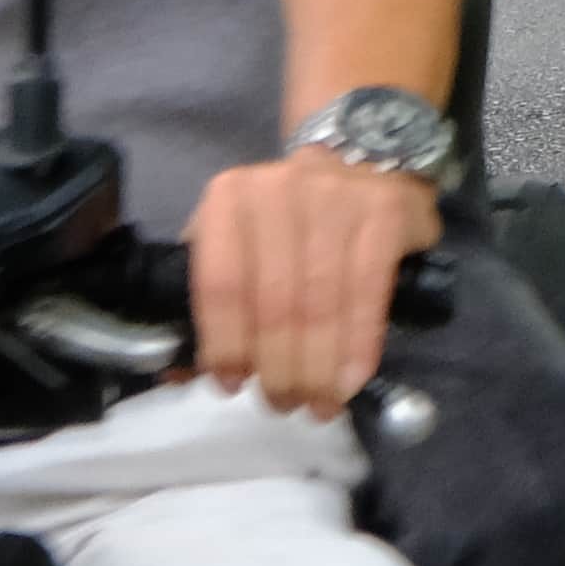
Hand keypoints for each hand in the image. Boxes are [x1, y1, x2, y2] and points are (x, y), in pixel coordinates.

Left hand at [183, 144, 437, 418]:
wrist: (363, 160)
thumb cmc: (290, 220)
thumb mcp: (239, 243)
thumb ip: (211, 302)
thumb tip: (179, 372)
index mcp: (230, 198)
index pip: (222, 283)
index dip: (224, 344)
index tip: (231, 386)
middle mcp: (280, 190)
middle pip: (274, 303)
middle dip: (277, 370)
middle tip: (282, 405)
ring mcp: (337, 198)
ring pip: (320, 305)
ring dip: (316, 371)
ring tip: (316, 405)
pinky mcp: (385, 212)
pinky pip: (366, 295)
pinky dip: (356, 348)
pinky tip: (349, 381)